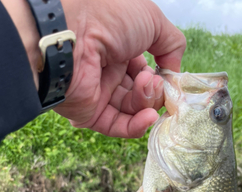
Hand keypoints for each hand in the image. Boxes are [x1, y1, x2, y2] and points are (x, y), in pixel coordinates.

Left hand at [55, 0, 185, 137]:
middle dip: (155, 89)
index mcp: (120, 46)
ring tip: (147, 87)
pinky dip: (137, 125)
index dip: (161, 74)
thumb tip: (173, 71)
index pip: (147, 68)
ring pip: (133, 109)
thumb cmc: (107, 15)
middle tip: (154, 80)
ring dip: (148, 102)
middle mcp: (108, 70)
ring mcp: (99, 93)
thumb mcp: (151, 19)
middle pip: (142, 92)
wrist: (68, 32)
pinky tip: (149, 116)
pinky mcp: (90, 114)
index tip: (169, 75)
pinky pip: (118, 126)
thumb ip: (171, 44)